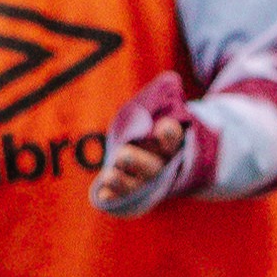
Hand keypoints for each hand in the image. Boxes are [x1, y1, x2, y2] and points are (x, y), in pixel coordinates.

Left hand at [91, 71, 199, 213]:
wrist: (152, 155)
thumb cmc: (153, 127)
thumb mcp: (159, 109)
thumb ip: (164, 94)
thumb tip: (170, 78)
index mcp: (170, 144)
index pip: (173, 139)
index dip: (169, 134)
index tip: (164, 127)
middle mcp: (160, 164)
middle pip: (154, 167)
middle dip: (140, 162)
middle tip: (124, 154)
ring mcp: (145, 180)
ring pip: (138, 184)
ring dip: (124, 182)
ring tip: (110, 175)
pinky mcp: (128, 189)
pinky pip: (122, 198)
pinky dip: (113, 197)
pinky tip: (103, 196)